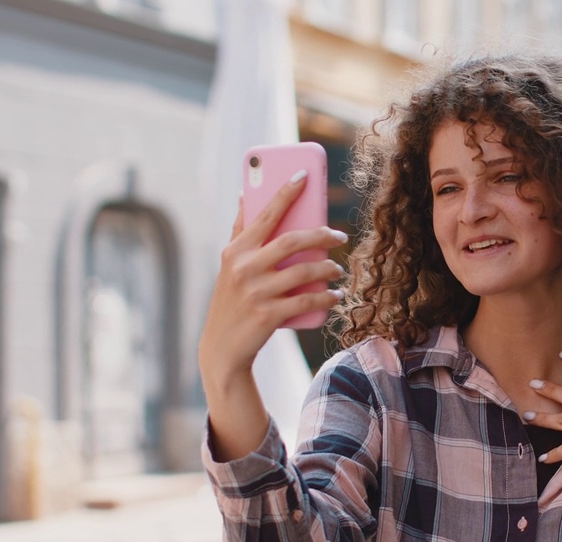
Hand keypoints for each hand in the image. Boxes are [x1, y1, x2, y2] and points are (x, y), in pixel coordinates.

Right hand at [198, 174, 347, 388]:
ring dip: (328, 268)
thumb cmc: (232, 299)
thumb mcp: (230, 264)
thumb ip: (240, 231)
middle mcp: (244, 268)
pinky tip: (335, 296)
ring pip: (304, 271)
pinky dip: (326, 297)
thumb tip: (246, 193)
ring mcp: (256, 292)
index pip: (265, 214)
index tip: (304, 175)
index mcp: (236, 251)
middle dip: (321, 235)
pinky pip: (307, 300)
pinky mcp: (268, 315)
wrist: (222, 347)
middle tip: (339, 236)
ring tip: (336, 269)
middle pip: (292, 241)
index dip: (285, 193)